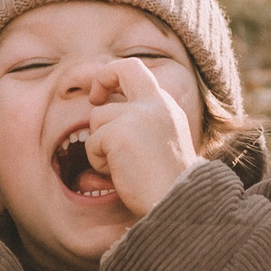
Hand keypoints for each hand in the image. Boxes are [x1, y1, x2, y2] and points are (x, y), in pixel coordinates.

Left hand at [83, 58, 201, 216]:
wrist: (177, 201)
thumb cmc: (167, 183)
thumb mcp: (162, 141)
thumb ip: (141, 121)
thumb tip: (103, 111)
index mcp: (165, 106)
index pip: (136, 70)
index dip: (113, 75)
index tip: (101, 96)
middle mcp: (154, 104)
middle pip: (120, 69)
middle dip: (100, 79)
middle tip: (93, 99)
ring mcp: (137, 115)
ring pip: (97, 119)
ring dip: (100, 145)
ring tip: (122, 165)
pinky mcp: (119, 133)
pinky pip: (93, 143)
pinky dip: (99, 161)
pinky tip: (120, 173)